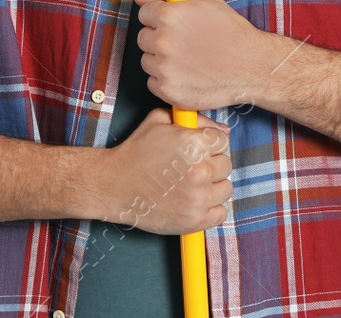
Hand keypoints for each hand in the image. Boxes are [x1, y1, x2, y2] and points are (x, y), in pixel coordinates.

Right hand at [98, 108, 231, 233]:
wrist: (114, 185)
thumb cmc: (136, 151)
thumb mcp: (160, 120)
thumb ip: (194, 120)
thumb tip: (223, 130)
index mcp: (195, 144)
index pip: (223, 142)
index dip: (210, 144)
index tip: (198, 150)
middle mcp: (201, 171)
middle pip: (226, 165)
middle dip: (211, 164)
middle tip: (191, 167)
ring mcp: (199, 198)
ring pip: (226, 188)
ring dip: (213, 186)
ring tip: (192, 184)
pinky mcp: (195, 220)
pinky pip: (221, 213)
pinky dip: (211, 208)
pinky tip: (195, 201)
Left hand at [134, 0, 271, 110]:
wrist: (251, 66)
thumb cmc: (232, 32)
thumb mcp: (206, 0)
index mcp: (169, 16)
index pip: (144, 13)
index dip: (158, 17)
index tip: (171, 24)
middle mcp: (163, 42)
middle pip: (143, 38)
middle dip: (159, 38)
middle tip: (183, 43)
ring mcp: (164, 69)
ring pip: (147, 61)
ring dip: (161, 60)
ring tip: (188, 59)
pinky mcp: (168, 91)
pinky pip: (153, 83)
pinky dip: (166, 80)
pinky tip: (187, 75)